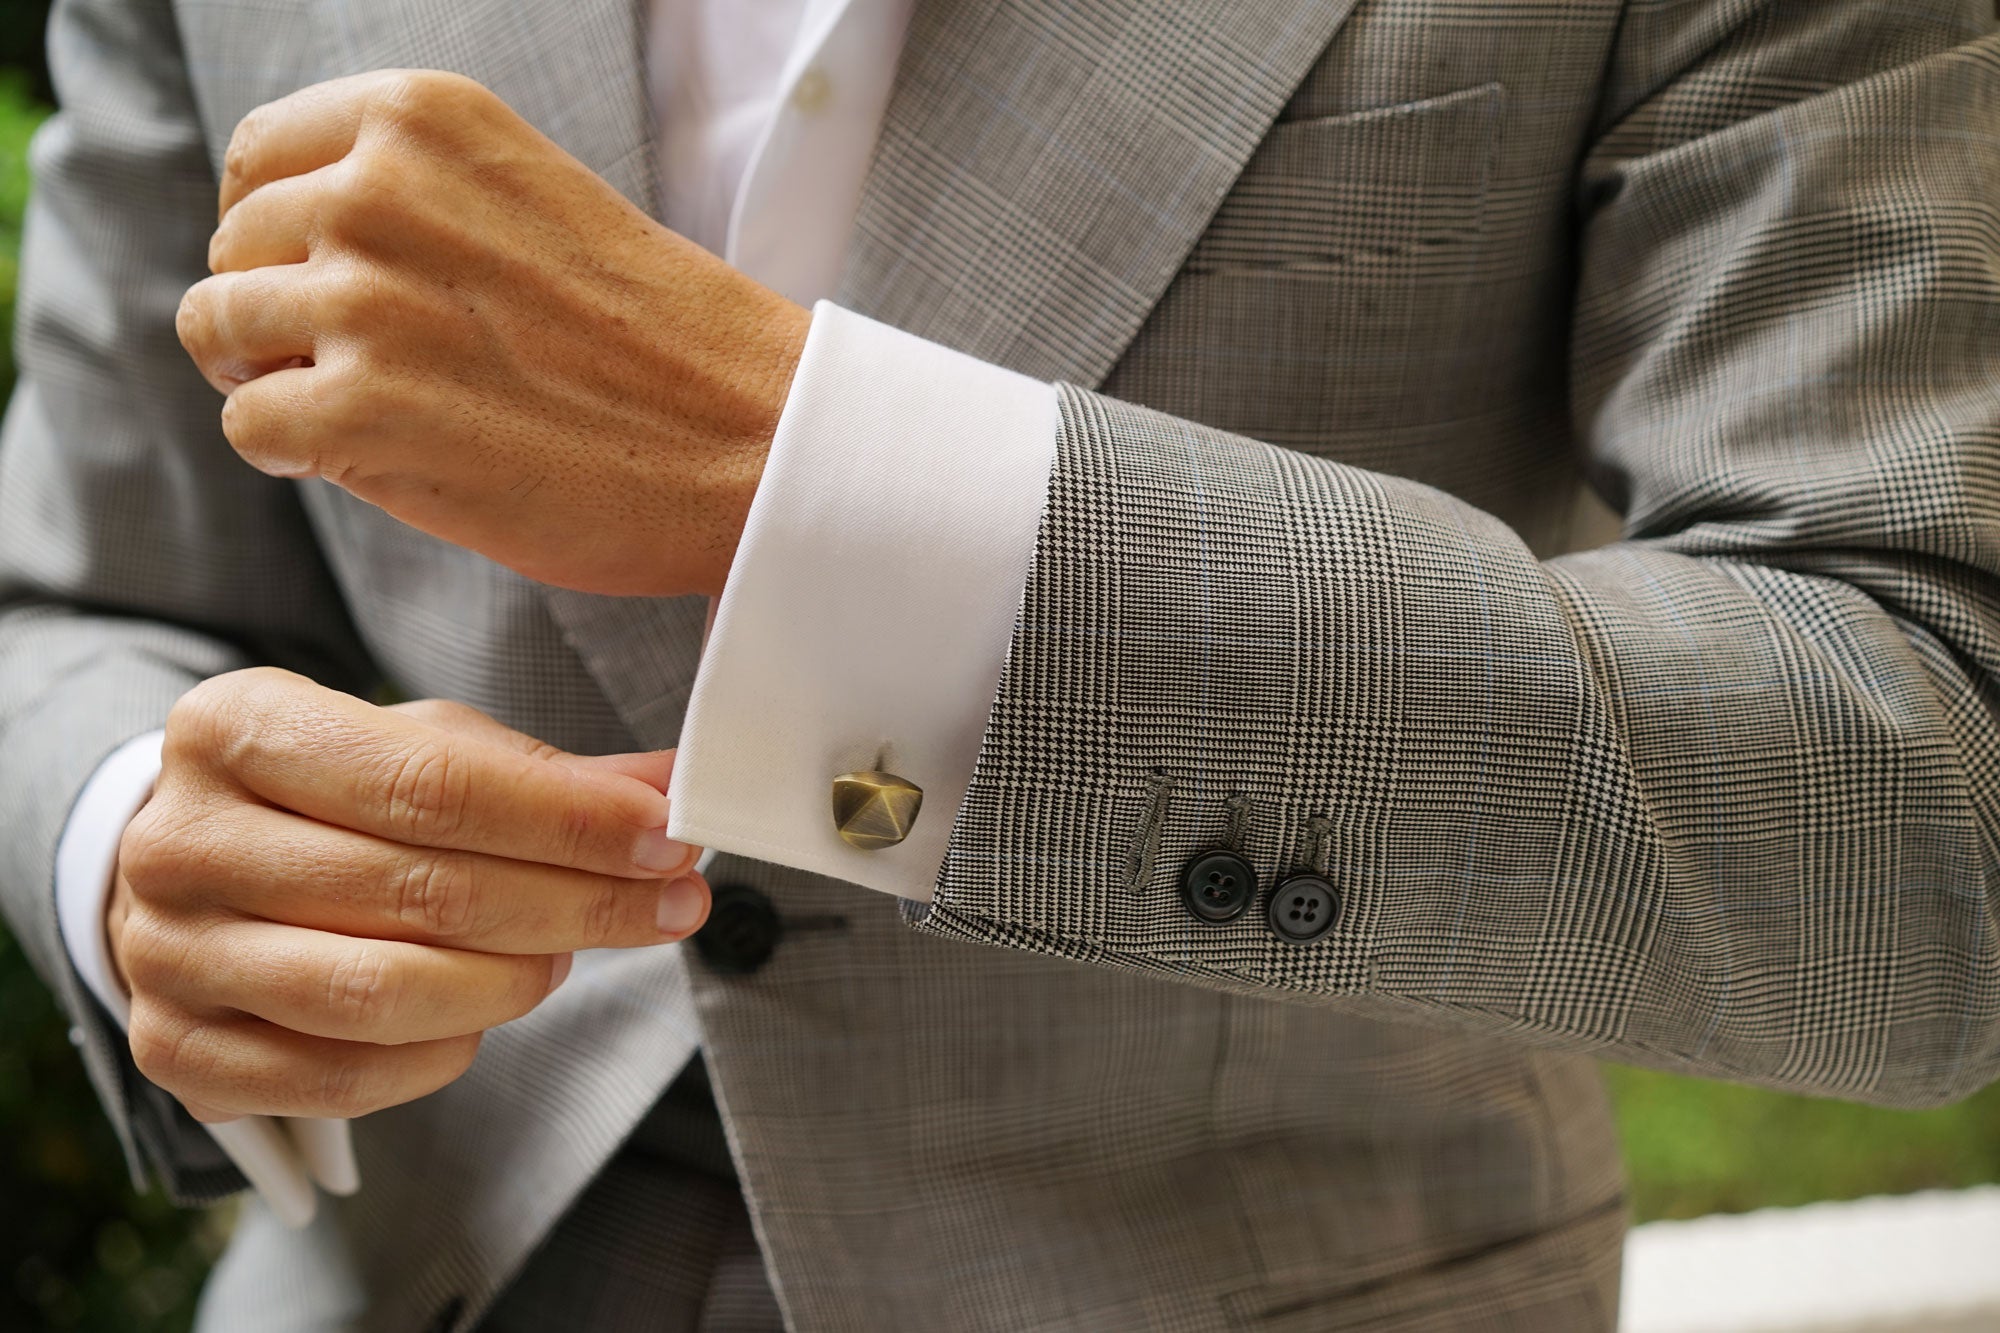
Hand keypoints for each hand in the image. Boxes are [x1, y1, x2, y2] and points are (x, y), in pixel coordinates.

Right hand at [108, 667, 708, 1122]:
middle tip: (670, 902)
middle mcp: (180, 839)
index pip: (429, 782)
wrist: (192, 869)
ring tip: (566, 955)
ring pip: (382, 992)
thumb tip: (674, 787)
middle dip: (576, 901)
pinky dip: (444, 1052)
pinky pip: (344, 1077)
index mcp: (235, 726)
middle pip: (420, 889)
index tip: (668, 836)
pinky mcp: (177, 1053)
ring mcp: (168, 954)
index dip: (567, 818)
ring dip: (514, 981)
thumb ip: (542, 772)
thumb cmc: (329, 796)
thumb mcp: (417, 745)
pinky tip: (487, 1013)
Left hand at [175, 69, 810, 597]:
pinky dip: (296, 456)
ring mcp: (363, 300)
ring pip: (218, 332)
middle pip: (232, 251)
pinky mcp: (361, 412)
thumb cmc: (657, 339)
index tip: (339, 289)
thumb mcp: (525, 200)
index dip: (279, 237)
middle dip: (279, 316)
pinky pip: (249, 425)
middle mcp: (376, 189)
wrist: (754, 438)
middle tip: (373, 372)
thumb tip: (285, 253)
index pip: (257, 160)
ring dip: (279, 384)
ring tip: (377, 416)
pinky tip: (380, 459)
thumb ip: (410, 198)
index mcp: (421, 119)